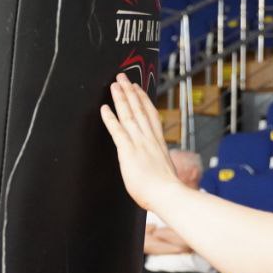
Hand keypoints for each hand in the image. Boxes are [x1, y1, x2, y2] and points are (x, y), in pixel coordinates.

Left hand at [99, 74, 184, 210]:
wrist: (168, 195)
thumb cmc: (166, 191)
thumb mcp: (164, 172)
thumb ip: (158, 165)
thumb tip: (157, 169)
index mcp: (159, 143)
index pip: (151, 116)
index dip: (144, 100)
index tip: (139, 89)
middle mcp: (149, 139)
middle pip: (139, 110)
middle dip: (131, 92)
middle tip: (123, 78)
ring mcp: (139, 143)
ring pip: (129, 115)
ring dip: (121, 98)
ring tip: (115, 84)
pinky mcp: (128, 151)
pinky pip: (117, 130)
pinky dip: (110, 118)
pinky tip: (104, 108)